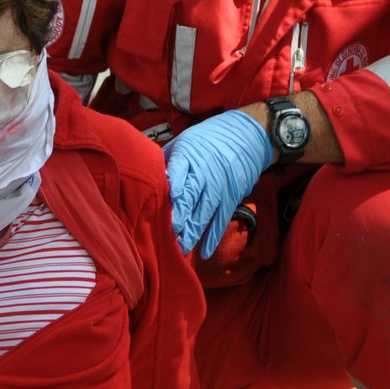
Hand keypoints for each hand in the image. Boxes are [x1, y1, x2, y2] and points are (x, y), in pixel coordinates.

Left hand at [163, 110, 273, 257]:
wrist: (244, 135)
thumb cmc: (205, 141)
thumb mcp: (184, 142)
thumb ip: (167, 161)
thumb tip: (145, 179)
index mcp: (188, 154)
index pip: (178, 169)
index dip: (173, 185)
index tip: (166, 202)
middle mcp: (204, 171)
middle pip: (191, 195)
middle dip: (180, 214)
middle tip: (170, 232)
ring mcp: (219, 186)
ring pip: (205, 212)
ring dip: (193, 231)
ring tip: (181, 248)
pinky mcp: (231, 197)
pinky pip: (221, 220)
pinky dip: (213, 237)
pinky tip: (204, 253)